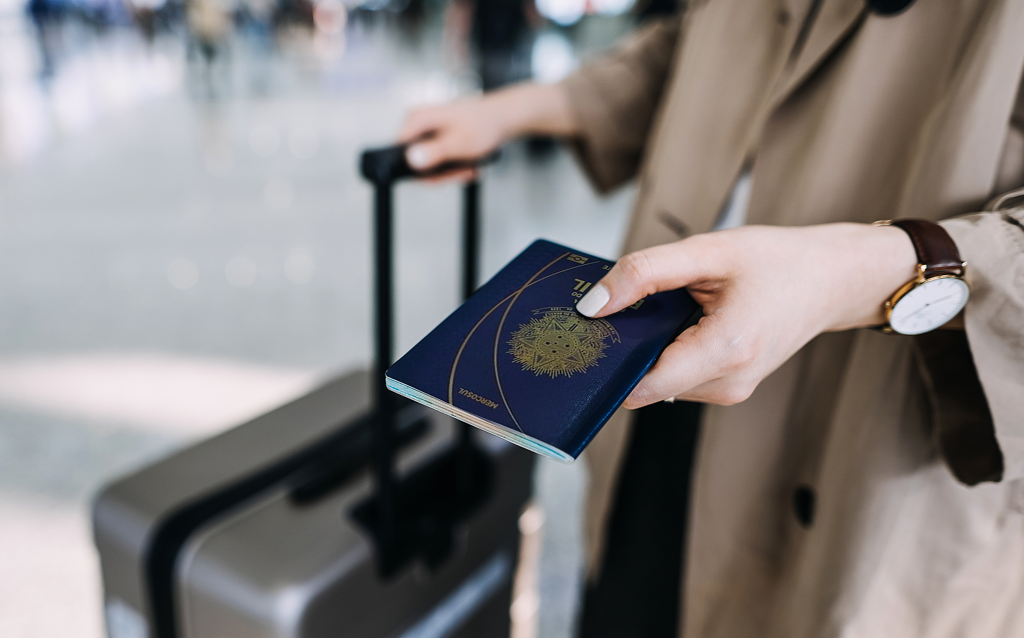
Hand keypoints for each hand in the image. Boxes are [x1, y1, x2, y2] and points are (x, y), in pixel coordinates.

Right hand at [398, 83, 577, 182]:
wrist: (504, 117)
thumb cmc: (484, 124)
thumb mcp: (458, 143)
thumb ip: (435, 152)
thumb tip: (412, 160)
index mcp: (416, 120)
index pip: (401, 156)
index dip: (422, 173)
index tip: (446, 176)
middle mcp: (417, 123)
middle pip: (416, 164)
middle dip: (442, 174)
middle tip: (463, 173)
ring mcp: (427, 130)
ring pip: (429, 165)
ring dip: (450, 172)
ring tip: (469, 168)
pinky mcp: (436, 136)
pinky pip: (438, 159)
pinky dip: (454, 166)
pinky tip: (469, 165)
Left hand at [575, 223, 919, 406]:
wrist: (834, 279)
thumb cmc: (779, 260)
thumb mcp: (709, 250)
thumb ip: (645, 273)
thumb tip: (593, 306)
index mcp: (724, 351)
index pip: (640, 384)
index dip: (606, 365)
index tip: (582, 338)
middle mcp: (727, 384)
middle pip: (646, 382)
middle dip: (625, 349)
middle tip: (612, 308)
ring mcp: (730, 391)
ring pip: (660, 380)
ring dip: (648, 348)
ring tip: (659, 305)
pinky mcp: (730, 386)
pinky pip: (679, 376)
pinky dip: (667, 350)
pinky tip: (676, 317)